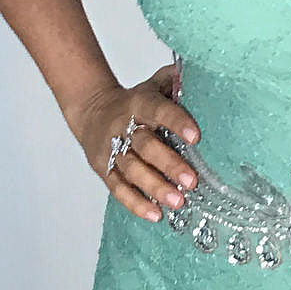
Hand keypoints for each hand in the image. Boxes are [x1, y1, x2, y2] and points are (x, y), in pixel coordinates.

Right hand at [71, 62, 201, 222]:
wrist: (92, 111)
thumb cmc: (134, 100)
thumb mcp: (153, 84)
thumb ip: (174, 80)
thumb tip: (197, 75)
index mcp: (140, 102)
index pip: (159, 110)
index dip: (176, 121)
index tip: (196, 136)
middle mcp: (124, 126)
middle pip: (145, 146)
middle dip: (168, 163)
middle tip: (191, 180)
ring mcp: (112, 149)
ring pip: (132, 170)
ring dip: (155, 187)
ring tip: (178, 202)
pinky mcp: (104, 169)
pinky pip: (119, 189)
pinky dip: (136, 203)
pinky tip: (155, 214)